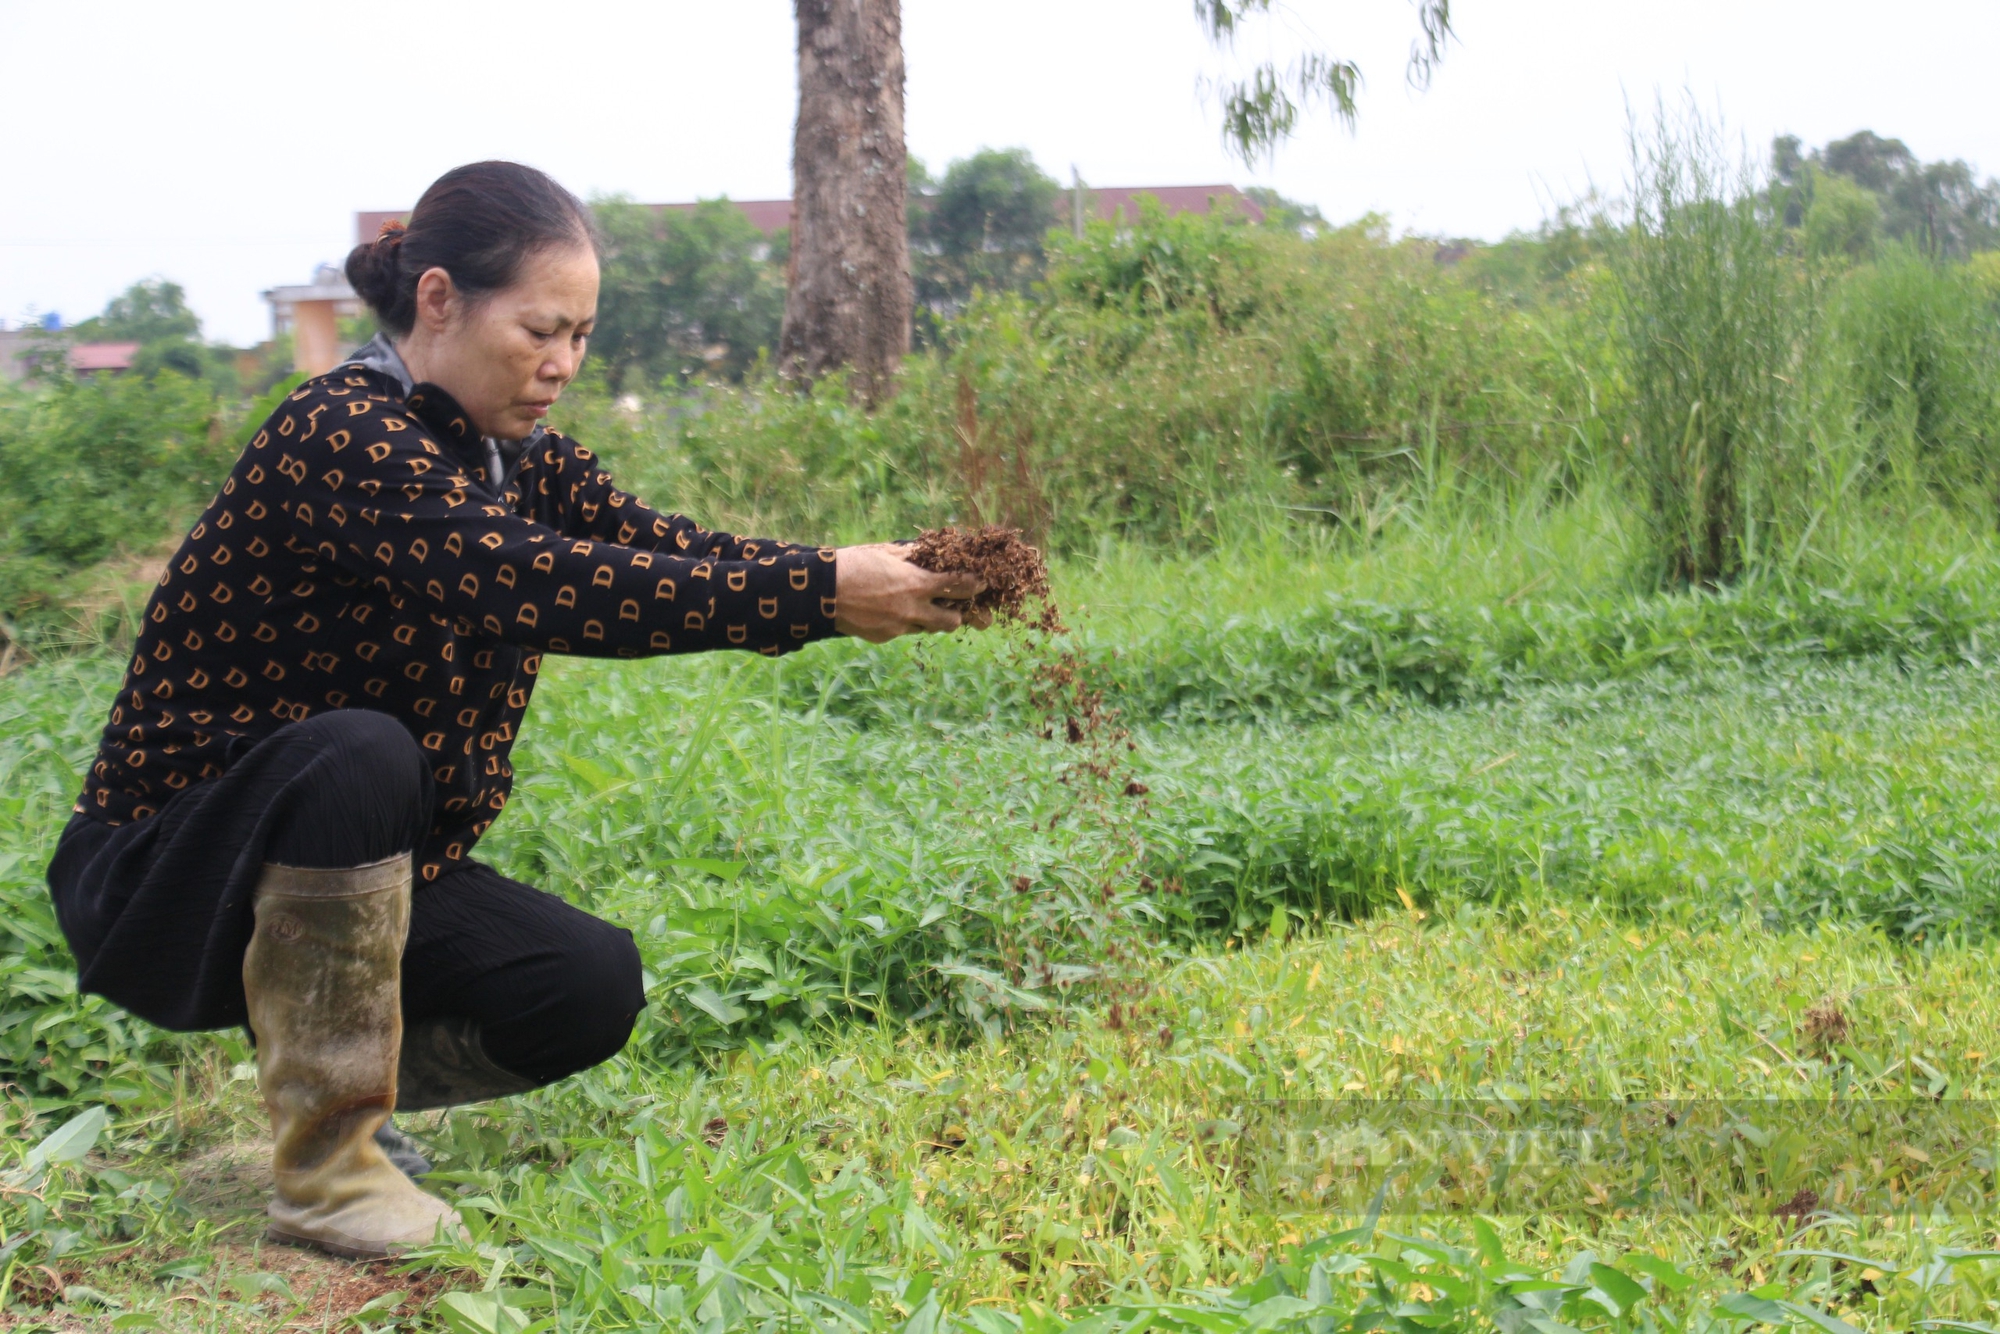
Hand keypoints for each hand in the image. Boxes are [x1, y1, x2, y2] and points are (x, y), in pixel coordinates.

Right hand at [833, 543, 985, 642]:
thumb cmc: (854, 564)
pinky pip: (903, 630)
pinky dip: (902, 621)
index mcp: (916, 584)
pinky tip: (888, 609)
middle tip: (953, 604)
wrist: (821, 591)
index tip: (980, 583)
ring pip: (927, 628)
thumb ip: (913, 555)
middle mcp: (912, 610)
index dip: (974, 585)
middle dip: (957, 614)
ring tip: (918, 605)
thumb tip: (931, 550)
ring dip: (929, 618)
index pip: (958, 586)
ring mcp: (898, 627)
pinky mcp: (884, 637)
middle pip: (952, 621)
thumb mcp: (886, 552)